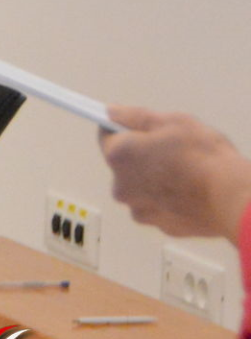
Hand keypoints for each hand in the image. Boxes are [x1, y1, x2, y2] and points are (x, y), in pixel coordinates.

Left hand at [102, 105, 250, 241]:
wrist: (232, 198)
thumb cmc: (202, 156)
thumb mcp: (171, 122)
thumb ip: (135, 117)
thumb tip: (111, 112)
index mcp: (118, 157)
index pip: (106, 136)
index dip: (122, 129)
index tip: (139, 128)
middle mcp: (121, 187)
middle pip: (125, 165)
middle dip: (143, 156)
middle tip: (173, 151)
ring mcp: (141, 210)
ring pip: (142, 189)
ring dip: (156, 181)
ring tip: (186, 173)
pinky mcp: (162, 226)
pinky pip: (161, 207)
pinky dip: (171, 200)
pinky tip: (192, 192)